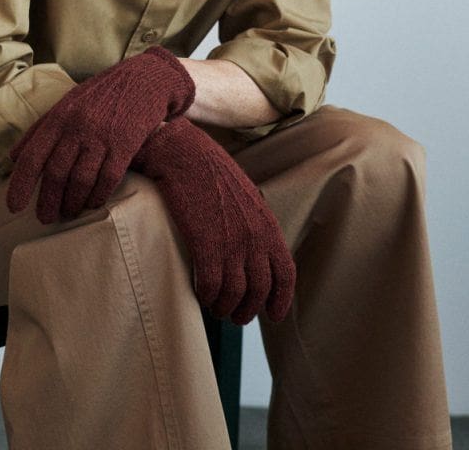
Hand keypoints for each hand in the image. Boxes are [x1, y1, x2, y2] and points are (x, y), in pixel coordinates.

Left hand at [6, 46, 194, 223]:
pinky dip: (98, 196)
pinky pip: (108, 179)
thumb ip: (40, 129)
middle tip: (45, 218)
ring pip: (81, 180)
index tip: (13, 207)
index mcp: (59, 117)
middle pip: (56, 174)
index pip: (33, 156)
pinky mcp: (125, 144)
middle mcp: (77, 127)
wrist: (144, 79)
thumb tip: (14, 157)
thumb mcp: (67, 103)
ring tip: (69, 213)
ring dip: (73, 203)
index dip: (20, 185)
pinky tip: (93, 203)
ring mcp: (102, 136)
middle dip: (48, 202)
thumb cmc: (101, 93)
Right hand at [131, 116, 294, 325]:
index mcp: (267, 224)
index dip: (281, 300)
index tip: (272, 315)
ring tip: (214, 307)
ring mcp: (231, 241)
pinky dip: (205, 296)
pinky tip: (199, 293)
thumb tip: (255, 254)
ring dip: (223, 307)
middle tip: (234, 316)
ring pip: (234, 295)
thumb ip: (254, 226)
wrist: (183, 153)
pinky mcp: (205, 243)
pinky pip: (210, 286)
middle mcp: (254, 236)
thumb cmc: (209, 172)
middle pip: (259, 291)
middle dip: (247, 310)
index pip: (285, 273)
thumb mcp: (244, 197)